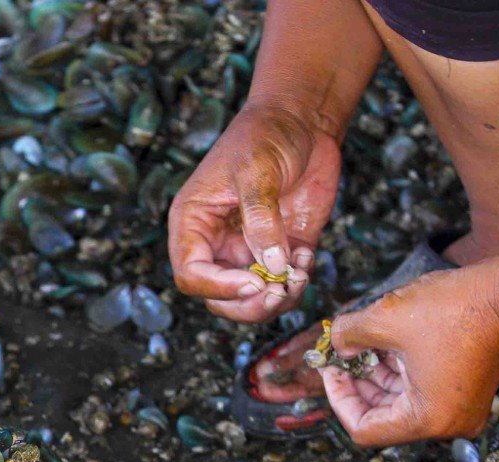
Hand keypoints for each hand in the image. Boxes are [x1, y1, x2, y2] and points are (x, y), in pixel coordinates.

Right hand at [167, 101, 340, 321]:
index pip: (191, 274)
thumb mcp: (256, 171)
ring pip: (251, 300)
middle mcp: (216, 243)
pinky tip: (308, 258)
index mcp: (193, 223)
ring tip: (299, 274)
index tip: (255, 283)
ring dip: (277, 300)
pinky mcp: (281, 250)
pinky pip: (283, 285)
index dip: (219, 287)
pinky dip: (297, 284)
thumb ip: (260, 219)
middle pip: (218, 298)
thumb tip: (271, 266)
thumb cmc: (266, 134)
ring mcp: (249, 249)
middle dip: (248, 304)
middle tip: (278, 291)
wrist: (302, 120)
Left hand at [319, 269, 498, 446]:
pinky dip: (400, 368)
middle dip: (358, 383)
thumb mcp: (384, 320)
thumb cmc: (452, 309)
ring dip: (377, 373)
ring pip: (402, 399)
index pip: (364, 429)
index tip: (329, 370)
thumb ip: (348, 337)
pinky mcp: (468, 390)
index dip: (339, 399)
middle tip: (339, 355)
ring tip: (361, 342)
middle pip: (383, 415)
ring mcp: (462, 408)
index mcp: (427, 420)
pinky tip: (384, 342)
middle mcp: (448, 423)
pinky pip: (422, 388)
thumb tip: (335, 347)